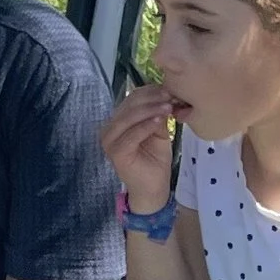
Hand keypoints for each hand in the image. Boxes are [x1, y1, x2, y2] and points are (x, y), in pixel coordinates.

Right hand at [103, 85, 181, 213]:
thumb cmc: (155, 161)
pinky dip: (146, 126)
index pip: (131, 99)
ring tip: (168, 106)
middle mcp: (109, 129)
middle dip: (152, 99)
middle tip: (171, 96)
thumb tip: (167, 95)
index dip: (150, 92)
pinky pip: (132, 134)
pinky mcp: (115, 152)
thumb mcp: (159, 132)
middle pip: (129, 105)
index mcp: (117, 121)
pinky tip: (160, 121)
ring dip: (150, 110)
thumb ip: (158, 115)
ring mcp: (109, 141)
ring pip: (129, 117)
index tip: (170, 89)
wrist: (153, 189)